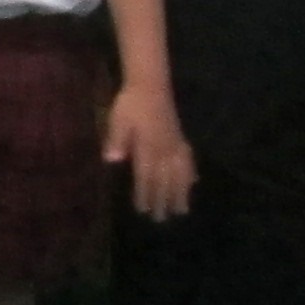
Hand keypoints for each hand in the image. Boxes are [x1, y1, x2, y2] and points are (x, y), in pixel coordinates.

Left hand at [104, 83, 195, 221]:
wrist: (151, 85)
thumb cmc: (130, 103)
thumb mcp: (118, 120)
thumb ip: (116, 140)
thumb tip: (110, 160)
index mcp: (147, 147)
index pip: (146, 176)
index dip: (145, 194)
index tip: (143, 211)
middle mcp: (164, 150)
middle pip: (164, 180)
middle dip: (163, 200)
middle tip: (162, 219)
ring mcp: (174, 145)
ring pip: (179, 174)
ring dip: (180, 193)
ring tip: (183, 209)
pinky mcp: (180, 138)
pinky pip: (188, 159)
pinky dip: (191, 172)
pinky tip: (194, 182)